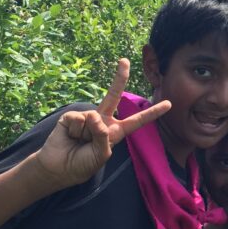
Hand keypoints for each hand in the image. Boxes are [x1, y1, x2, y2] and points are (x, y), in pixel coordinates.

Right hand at [32, 59, 170, 188]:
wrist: (58, 168)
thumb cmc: (82, 164)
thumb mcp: (101, 154)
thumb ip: (103, 136)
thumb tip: (95, 116)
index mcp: (115, 132)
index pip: (137, 121)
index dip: (153, 113)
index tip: (168, 104)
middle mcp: (102, 121)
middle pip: (114, 96)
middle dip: (119, 78)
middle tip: (125, 60)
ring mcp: (87, 117)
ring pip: (93, 118)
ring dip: (86, 135)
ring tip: (79, 143)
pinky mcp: (72, 116)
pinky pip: (79, 120)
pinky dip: (75, 131)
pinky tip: (70, 137)